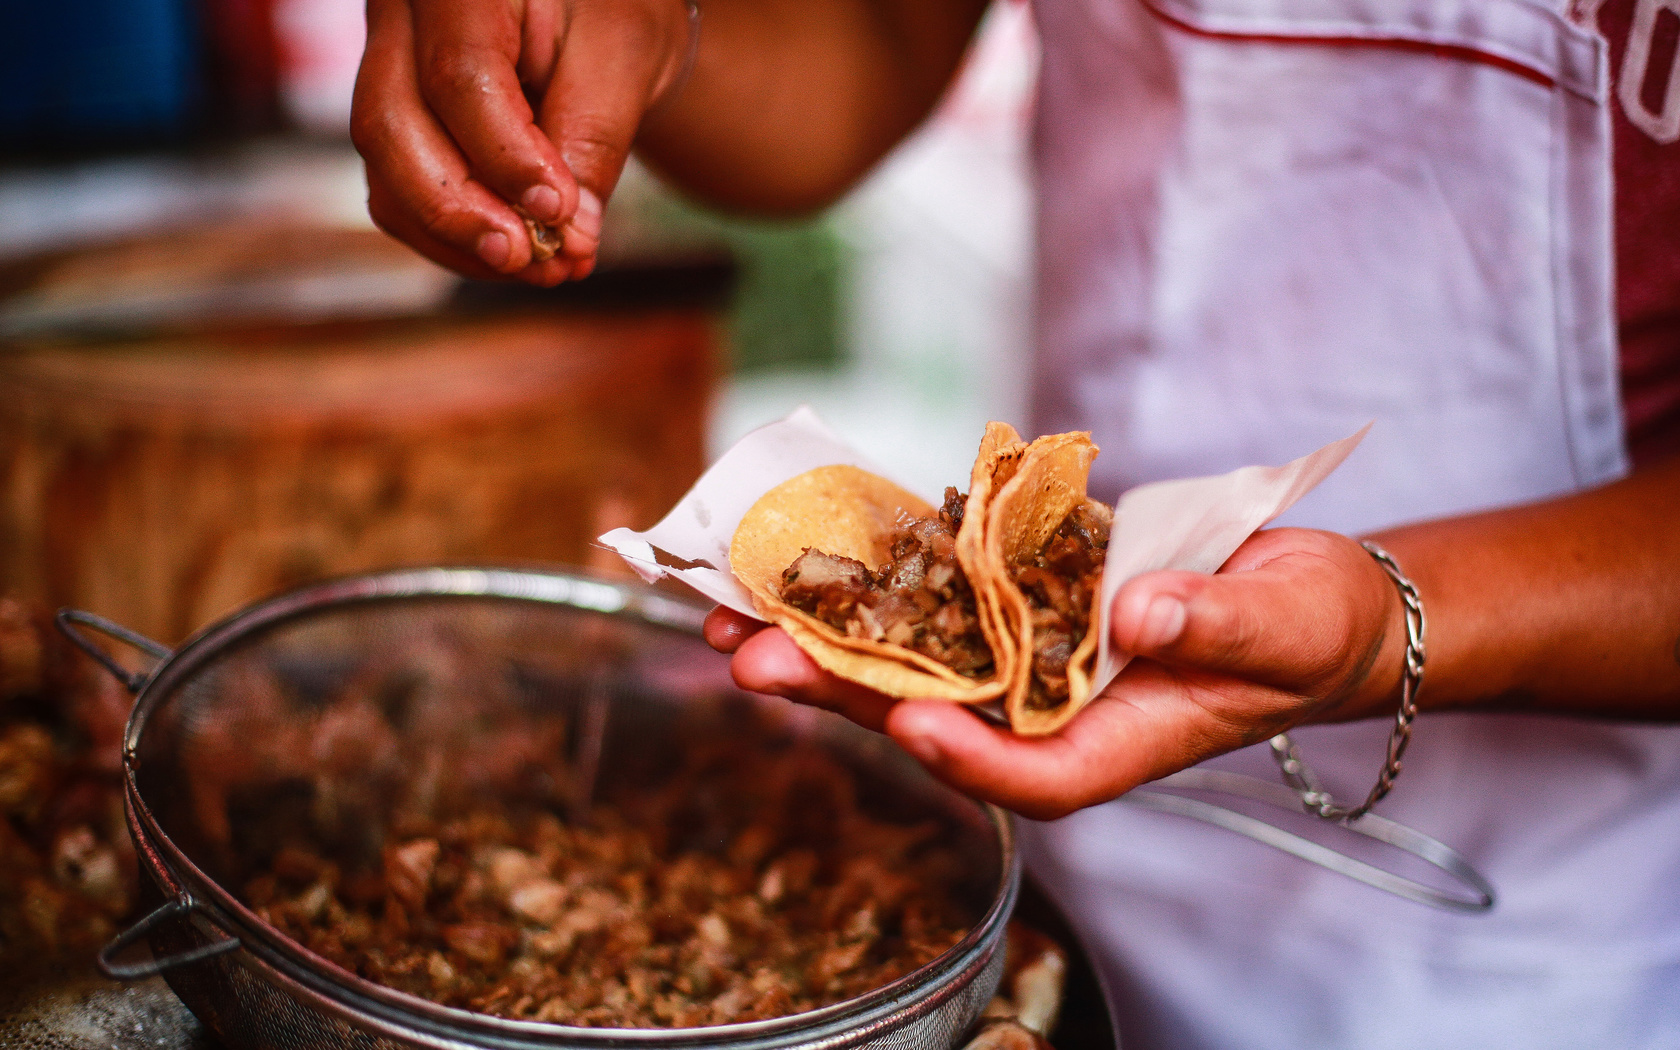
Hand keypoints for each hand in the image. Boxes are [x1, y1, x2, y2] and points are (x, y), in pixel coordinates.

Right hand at [351, 0, 694, 283]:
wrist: (592, 12)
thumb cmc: (610, 16)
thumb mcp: (623, 63)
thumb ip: (593, 143)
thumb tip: (569, 241)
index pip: (460, 78)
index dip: (507, 158)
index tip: (561, 211)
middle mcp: (400, 15)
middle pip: (390, 125)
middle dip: (460, 210)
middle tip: (530, 258)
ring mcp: (383, 66)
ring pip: (384, 168)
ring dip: (456, 237)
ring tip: (538, 267)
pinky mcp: (391, 117)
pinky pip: (395, 191)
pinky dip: (450, 237)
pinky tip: (512, 255)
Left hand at [705, 528, 1405, 819]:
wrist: (1300, 597)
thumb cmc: (1310, 629)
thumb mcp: (1283, 626)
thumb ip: (1215, 626)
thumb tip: (1142, 615)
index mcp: (1118, 741)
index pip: (1033, 775)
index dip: (971, 758)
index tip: (912, 727)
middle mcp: (1053, 710)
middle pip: (937, 715)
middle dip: (843, 691)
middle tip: (751, 661)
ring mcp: (1027, 660)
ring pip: (914, 661)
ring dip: (825, 640)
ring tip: (734, 618)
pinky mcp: (1016, 605)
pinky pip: (936, 599)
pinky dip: (874, 581)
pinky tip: (807, 559)